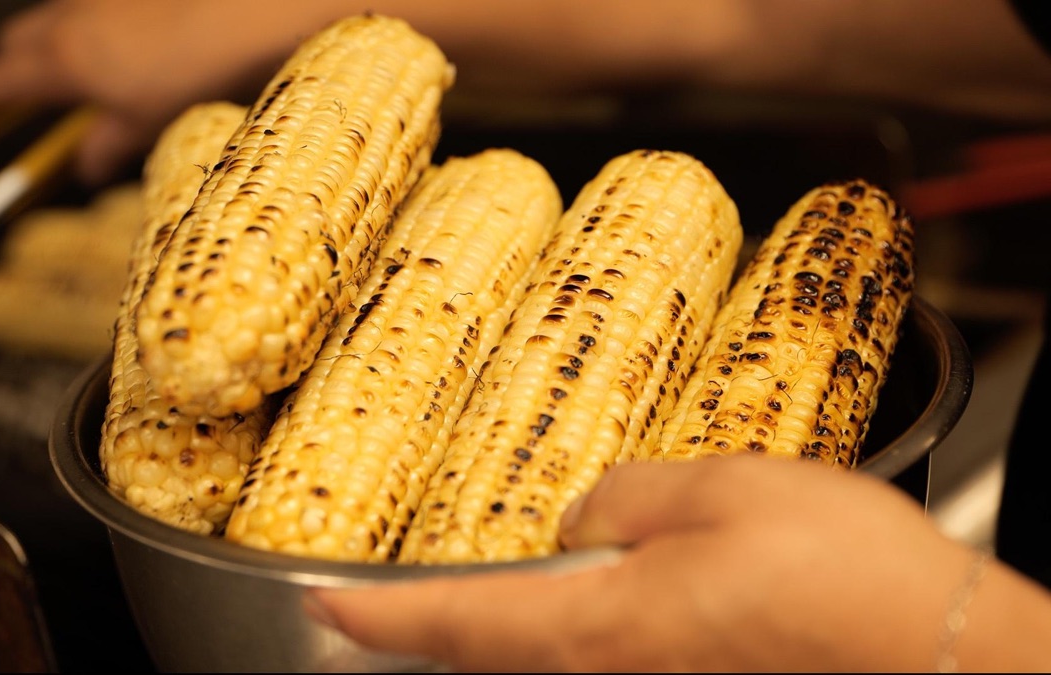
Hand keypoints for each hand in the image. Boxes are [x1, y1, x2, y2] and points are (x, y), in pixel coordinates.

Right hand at [0, 0, 304, 183]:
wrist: (244, 12)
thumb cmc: (197, 72)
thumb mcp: (149, 122)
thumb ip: (109, 144)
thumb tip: (87, 168)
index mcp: (66, 61)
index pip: (5, 77)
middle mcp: (72, 18)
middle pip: (19, 36)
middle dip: (13, 59)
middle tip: (20, 82)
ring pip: (54, 13)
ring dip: (51, 36)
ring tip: (76, 63)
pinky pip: (88, 3)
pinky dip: (88, 20)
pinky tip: (122, 36)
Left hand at [307, 456, 1049, 671]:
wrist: (941, 656)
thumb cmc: (842, 581)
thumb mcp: (721, 491)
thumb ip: (625, 499)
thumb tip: (582, 515)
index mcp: (598, 628)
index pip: (454, 622)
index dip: (376, 614)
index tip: (322, 605)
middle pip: (487, 663)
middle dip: (430, 634)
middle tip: (380, 604)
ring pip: (540, 670)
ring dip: (497, 640)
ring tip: (472, 604)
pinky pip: (600, 671)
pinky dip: (565, 643)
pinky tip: (587, 612)